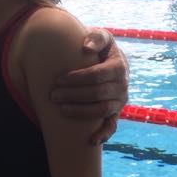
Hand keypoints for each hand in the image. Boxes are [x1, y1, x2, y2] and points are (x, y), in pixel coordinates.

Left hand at [50, 29, 128, 143]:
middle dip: (74, 95)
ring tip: (62, 109)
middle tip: (53, 95)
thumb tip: (86, 47)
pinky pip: (112, 126)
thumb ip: (96, 37)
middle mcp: (122, 85)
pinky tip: (90, 140)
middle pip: (98, 94)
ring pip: (102, 110)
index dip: (78, 79)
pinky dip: (103, 134)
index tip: (59, 80)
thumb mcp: (101, 36)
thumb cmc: (99, 47)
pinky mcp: (115, 112)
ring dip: (81, 112)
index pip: (98, 74)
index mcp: (119, 66)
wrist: (106, 58)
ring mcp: (120, 101)